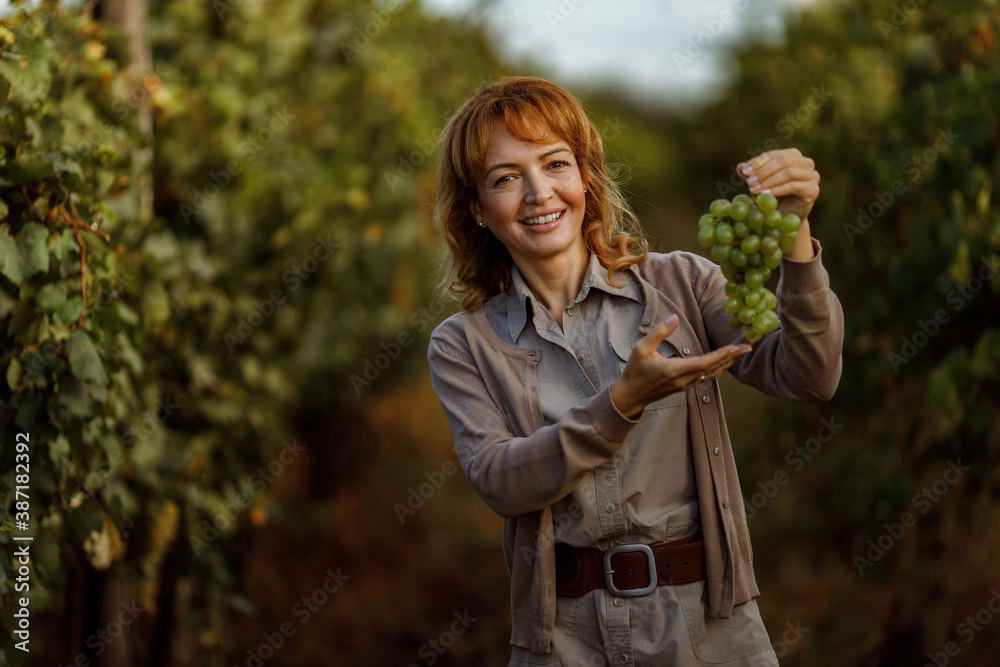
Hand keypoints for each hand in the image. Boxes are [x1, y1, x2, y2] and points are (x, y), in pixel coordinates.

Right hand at [609, 316, 751, 417]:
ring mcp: (685, 385)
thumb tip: (674, 317)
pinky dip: (717, 368)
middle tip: (748, 347)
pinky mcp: (684, 386)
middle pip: (714, 368)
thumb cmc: (634, 371)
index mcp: (674, 370)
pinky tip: (723, 362)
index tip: (735, 347)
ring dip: (727, 363)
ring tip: (740, 353)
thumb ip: (659, 332)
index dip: (721, 355)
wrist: (630, 396)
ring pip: (712, 374)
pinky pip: (706, 376)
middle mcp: (683, 380)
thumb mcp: (642, 348)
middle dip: (732, 358)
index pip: (703, 362)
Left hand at [737, 148, 819, 260]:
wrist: (784, 216)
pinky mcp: (813, 190)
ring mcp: (812, 176)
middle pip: (783, 160)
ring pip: (790, 172)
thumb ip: (750, 174)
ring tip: (755, 190)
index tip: (745, 172)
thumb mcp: (759, 182)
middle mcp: (805, 162)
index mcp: (792, 155)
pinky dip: (778, 189)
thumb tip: (741, 167)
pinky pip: (794, 186)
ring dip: (770, 181)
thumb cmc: (772, 196)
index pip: (773, 154)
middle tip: (750, 183)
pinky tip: (766, 195)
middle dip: (764, 171)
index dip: (758, 162)